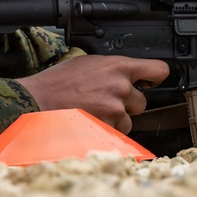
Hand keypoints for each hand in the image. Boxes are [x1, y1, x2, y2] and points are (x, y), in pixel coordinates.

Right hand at [16, 55, 169, 133]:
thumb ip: (112, 69)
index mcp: (117, 66)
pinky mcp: (107, 128)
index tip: (152, 81)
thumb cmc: (58, 82)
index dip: (157, 77)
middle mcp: (121, 87)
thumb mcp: (88, 63)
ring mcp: (115, 109)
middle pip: (143, 101)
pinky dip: (105, 131)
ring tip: (93, 112)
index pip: (158, 70)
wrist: (38, 101)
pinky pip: (115, 133)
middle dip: (127, 104)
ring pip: (128, 120)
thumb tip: (127, 75)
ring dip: (115, 120)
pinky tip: (89, 122)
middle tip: (105, 102)